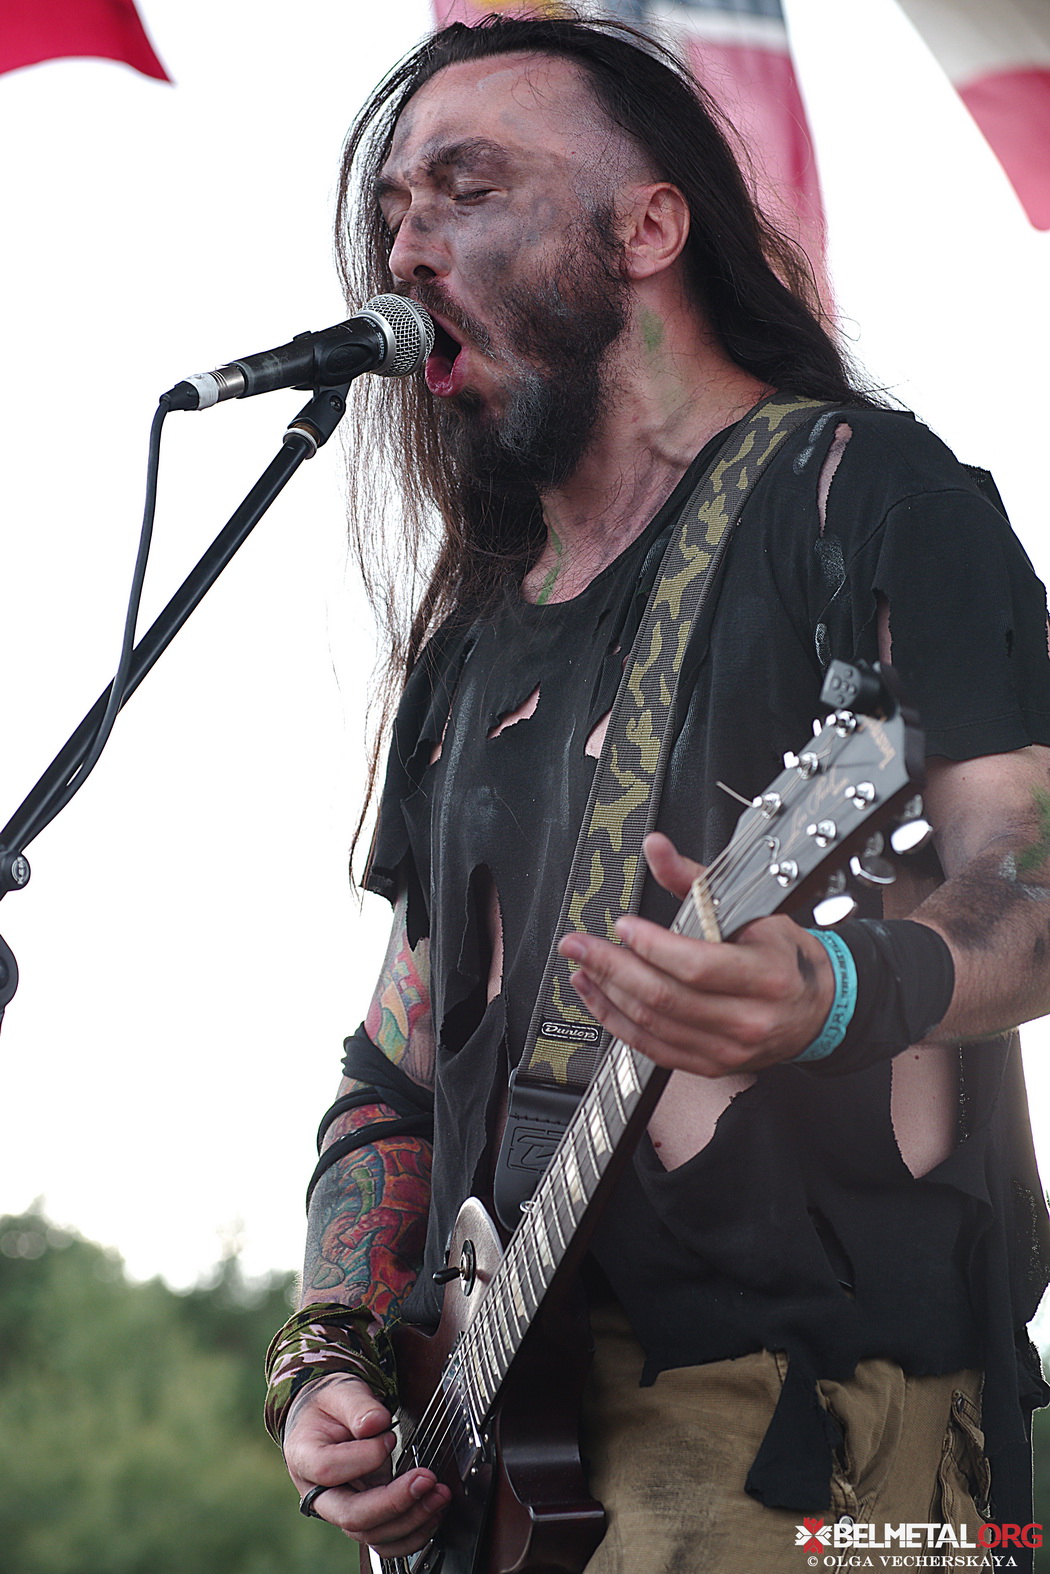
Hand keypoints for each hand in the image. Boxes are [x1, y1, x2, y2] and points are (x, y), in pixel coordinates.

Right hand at [283, 1373, 449, 1557]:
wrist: (328, 1418)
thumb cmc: (331, 1405)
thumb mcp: (340, 1391)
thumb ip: (357, 1405)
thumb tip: (376, 1423)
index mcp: (305, 1458)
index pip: (328, 1469)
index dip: (364, 1457)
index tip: (389, 1436)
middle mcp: (319, 1493)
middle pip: (351, 1516)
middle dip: (394, 1503)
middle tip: (426, 1480)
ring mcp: (341, 1510)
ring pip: (371, 1534)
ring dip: (410, 1521)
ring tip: (438, 1496)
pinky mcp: (364, 1517)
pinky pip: (384, 1540)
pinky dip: (411, 1534)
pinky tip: (432, 1513)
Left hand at [557, 832, 834, 1074]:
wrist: (816, 1010)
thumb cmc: (782, 956)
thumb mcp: (751, 910)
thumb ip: (694, 879)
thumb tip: (656, 847)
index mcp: (765, 976)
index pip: (696, 965)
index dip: (652, 946)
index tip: (623, 925)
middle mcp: (747, 1019)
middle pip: (665, 997)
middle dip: (611, 967)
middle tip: (578, 945)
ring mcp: (727, 1049)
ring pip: (652, 1024)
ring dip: (607, 993)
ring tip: (582, 966)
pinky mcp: (709, 1064)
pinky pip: (652, 1047)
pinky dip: (617, 1021)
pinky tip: (597, 997)